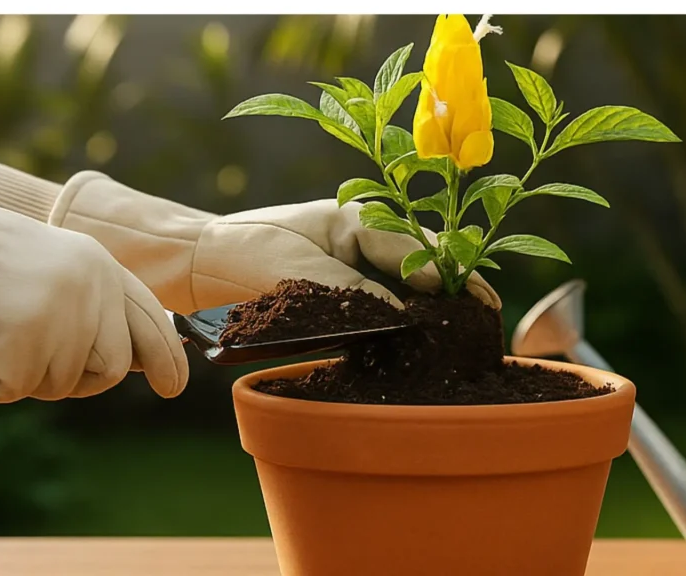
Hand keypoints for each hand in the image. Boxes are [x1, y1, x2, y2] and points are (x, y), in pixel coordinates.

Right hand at [0, 200, 187, 402]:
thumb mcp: (55, 267)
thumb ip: (95, 304)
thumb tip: (133, 359)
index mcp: (99, 267)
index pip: (148, 320)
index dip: (164, 357)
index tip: (173, 386)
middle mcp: (91, 293)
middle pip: (111, 368)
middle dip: (79, 379)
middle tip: (32, 360)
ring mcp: (59, 323)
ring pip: (59, 384)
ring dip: (23, 375)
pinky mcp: (22, 352)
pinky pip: (12, 391)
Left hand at [50, 172, 500, 313]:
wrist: (198, 263)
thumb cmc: (240, 255)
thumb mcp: (296, 273)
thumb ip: (352, 292)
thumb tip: (401, 314)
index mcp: (354, 218)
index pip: (413, 246)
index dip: (448, 272)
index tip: (477, 297)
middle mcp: (363, 235)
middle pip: (422, 258)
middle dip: (455, 284)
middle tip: (487, 313)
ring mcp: (355, 260)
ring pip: (409, 278)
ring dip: (435, 301)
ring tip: (468, 326)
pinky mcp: (346, 286)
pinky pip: (387, 297)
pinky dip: (408, 313)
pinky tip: (424, 334)